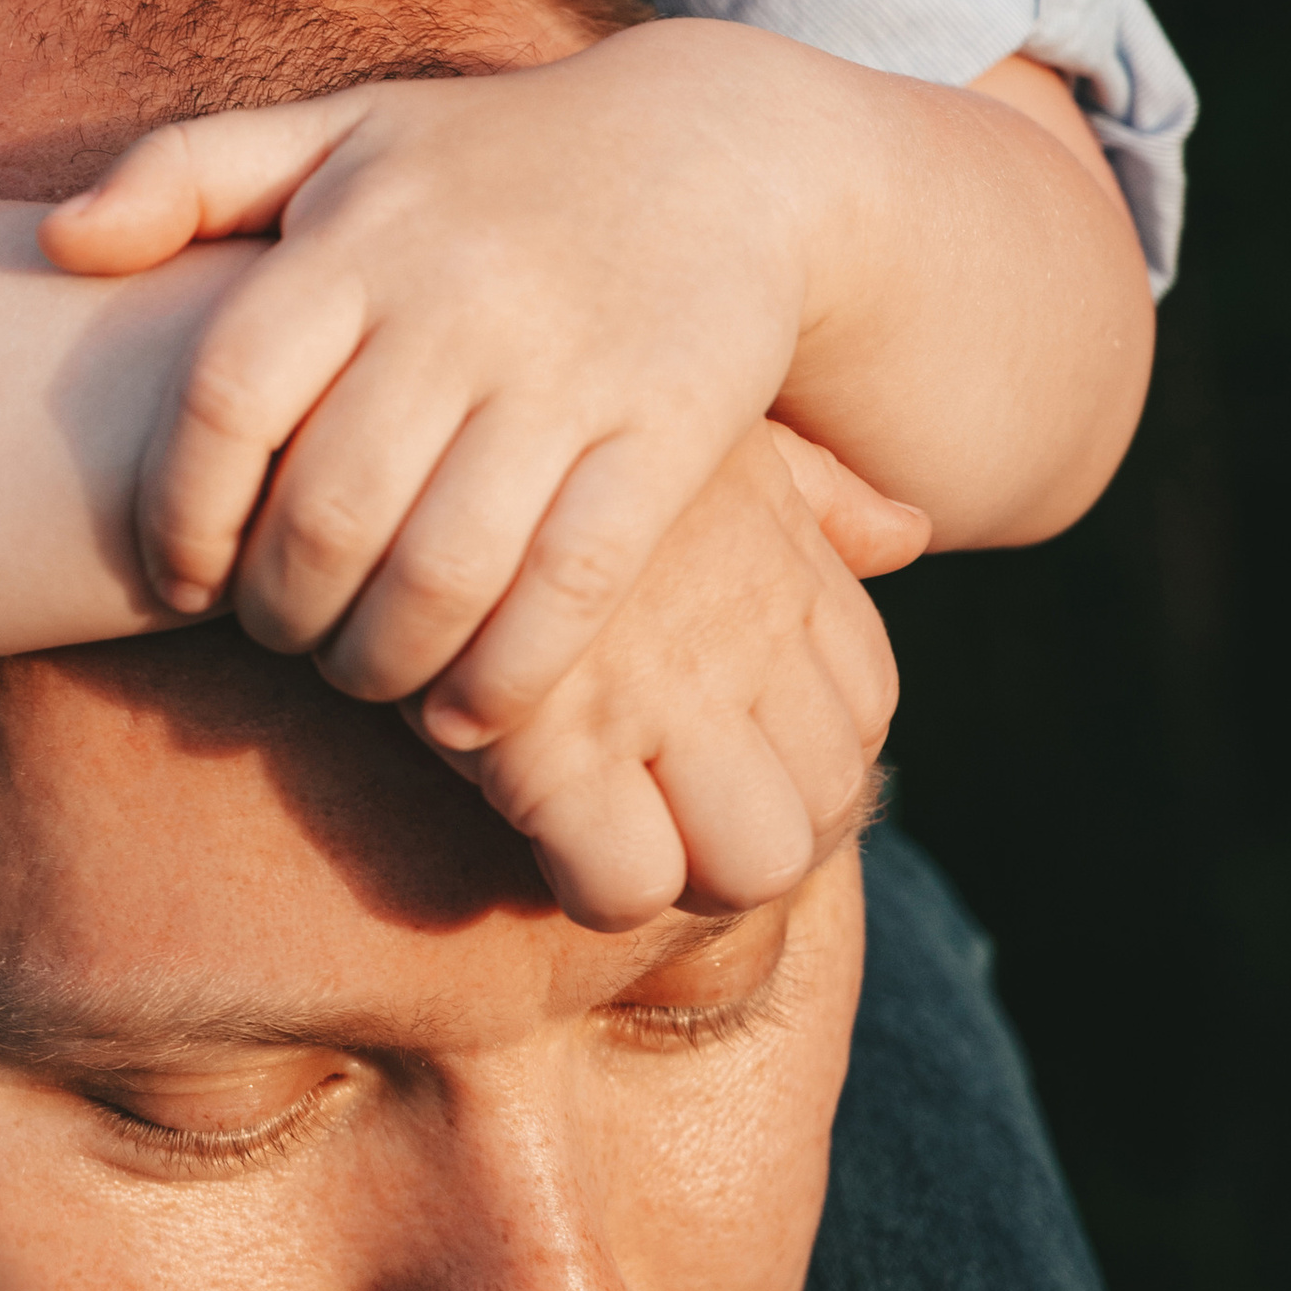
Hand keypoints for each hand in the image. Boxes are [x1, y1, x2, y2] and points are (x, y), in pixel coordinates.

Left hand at [43, 24, 869, 738]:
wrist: (722, 154)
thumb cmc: (491, 165)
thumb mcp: (342, 133)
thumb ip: (186, 171)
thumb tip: (58, 241)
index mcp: (359, 232)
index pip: (225, 396)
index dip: (182, 512)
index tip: (182, 577)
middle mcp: (458, 296)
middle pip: (326, 508)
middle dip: (284, 611)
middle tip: (283, 639)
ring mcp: (568, 368)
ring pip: (441, 570)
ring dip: (382, 664)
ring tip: (365, 676)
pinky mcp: (669, 431)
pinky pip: (568, 588)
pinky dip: (503, 677)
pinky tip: (466, 712)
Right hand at [406, 421, 922, 928]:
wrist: (383, 403)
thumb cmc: (535, 421)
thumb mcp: (688, 429)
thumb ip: (807, 488)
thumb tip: (907, 534)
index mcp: (784, 554)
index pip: (867, 706)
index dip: (802, 753)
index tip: (715, 744)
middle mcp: (743, 629)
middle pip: (829, 804)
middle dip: (756, 830)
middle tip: (660, 809)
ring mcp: (655, 691)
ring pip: (755, 864)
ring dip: (690, 870)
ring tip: (602, 827)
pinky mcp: (548, 743)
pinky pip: (629, 885)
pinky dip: (592, 886)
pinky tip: (532, 832)